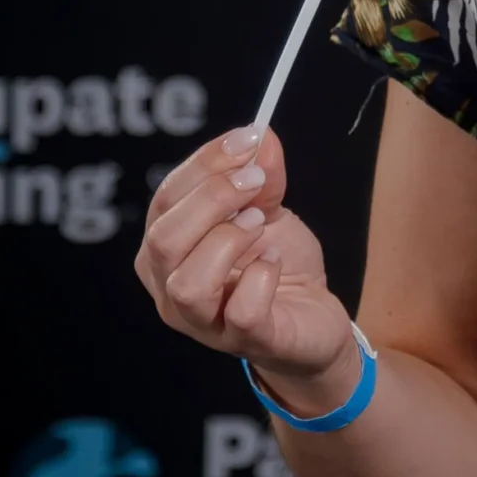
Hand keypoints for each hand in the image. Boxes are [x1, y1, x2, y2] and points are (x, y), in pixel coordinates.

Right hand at [134, 126, 359, 411]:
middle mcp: (170, 288)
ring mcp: (202, 321)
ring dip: (228, 241)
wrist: (312, 318)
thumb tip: (260, 136)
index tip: (247, 139)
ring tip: (260, 226)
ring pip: (188, 282)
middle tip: (256, 182)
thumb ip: (261, 175)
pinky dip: (261, 277)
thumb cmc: (275, 263)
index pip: (165, 200)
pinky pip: (240, 311)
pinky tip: (274, 262)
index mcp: (167, 249)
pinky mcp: (244, 340)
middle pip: (164, 240)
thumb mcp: (268, 209)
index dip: (205, 164)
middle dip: (213, 199)